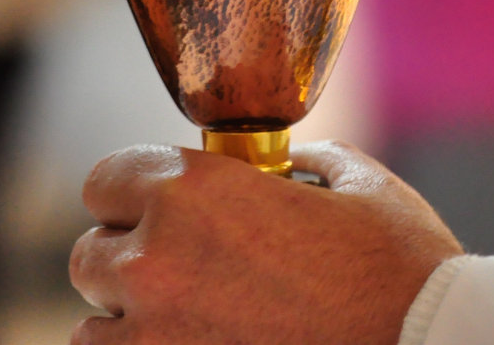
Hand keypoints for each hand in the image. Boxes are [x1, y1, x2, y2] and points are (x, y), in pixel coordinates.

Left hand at [69, 142, 463, 344]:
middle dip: (130, 258)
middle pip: (91, 255)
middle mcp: (159, 259)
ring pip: (93, 330)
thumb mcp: (361, 184)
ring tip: (185, 320)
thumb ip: (307, 164)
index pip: (108, 179)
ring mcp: (156, 337)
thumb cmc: (402, 269)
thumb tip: (290, 168)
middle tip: (182, 269)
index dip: (135, 192)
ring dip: (129, 322)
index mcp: (195, 190)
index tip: (159, 208)